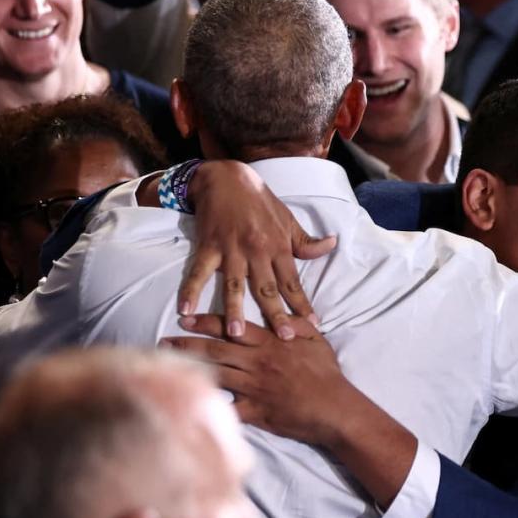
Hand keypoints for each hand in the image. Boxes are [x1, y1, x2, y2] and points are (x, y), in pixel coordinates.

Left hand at [163, 313, 353, 447]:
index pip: (232, 328)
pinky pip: (227, 409)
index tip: (185, 318)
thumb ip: (296, 323)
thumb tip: (282, 312)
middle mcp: (257, 362)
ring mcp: (254, 387)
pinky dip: (209, 407)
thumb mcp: (315, 339)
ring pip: (215, 375)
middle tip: (164, 341)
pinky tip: (188, 404)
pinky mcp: (255, 411)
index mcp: (270, 343)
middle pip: (215, 350)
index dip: (206, 322)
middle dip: (186, 344)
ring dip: (189, 370)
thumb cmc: (326, 373)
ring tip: (167, 366)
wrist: (333, 407)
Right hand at [178, 160, 336, 338]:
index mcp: (278, 246)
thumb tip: (331, 245)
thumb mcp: (288, 219)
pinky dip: (191, 290)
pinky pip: (199, 271)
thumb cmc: (260, 202)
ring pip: (234, 285)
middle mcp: (257, 250)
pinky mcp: (209, 245)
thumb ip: (306, 241)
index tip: (312, 324)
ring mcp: (231, 249)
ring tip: (234, 334)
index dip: (302, 303)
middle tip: (283, 339)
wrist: (227, 178)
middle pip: (267, 289)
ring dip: (234, 310)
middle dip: (276, 315)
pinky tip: (185, 309)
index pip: (292, 281)